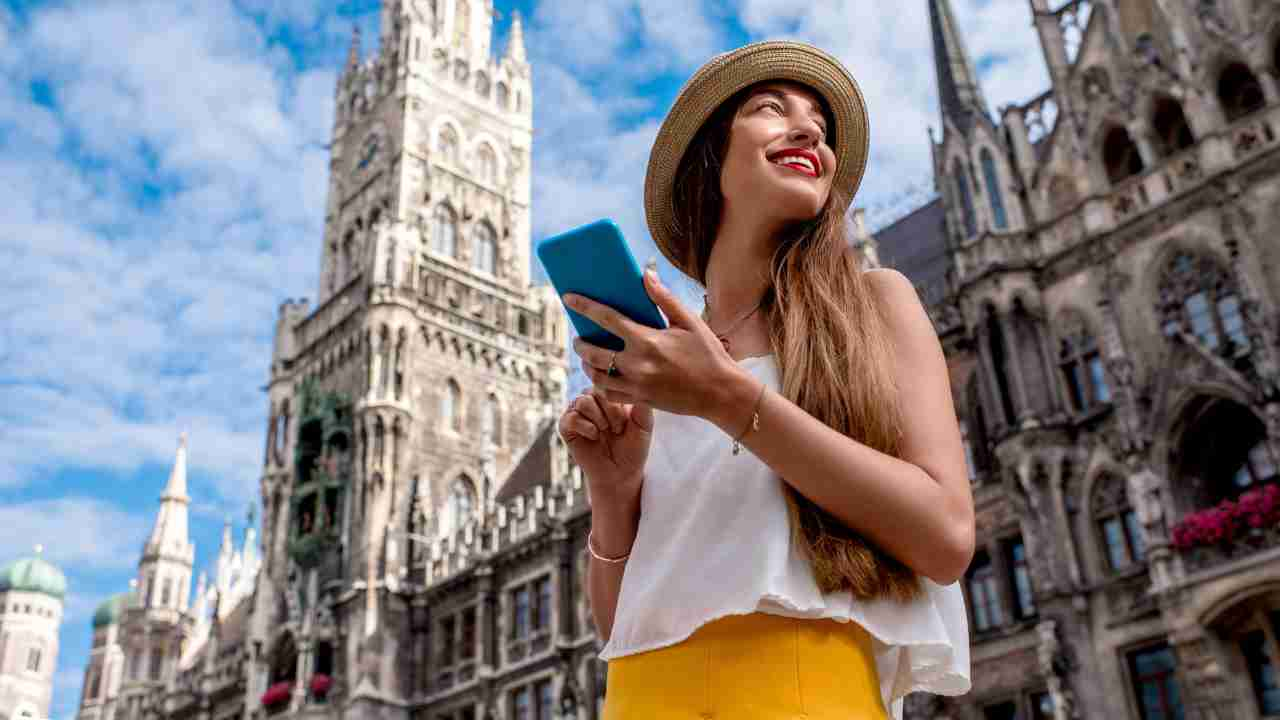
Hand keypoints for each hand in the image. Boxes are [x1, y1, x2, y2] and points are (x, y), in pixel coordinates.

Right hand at [557, 387, 653, 494]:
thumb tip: (638, 387)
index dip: (620, 400)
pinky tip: (594, 436)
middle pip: (595, 390)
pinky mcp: (566, 426)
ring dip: (598, 418)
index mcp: (609, 397)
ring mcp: (577, 412)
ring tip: (606, 432)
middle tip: (618, 429)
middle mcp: (592, 401)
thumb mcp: (644, 426)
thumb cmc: (633, 449)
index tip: (628, 421)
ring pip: (582, 401)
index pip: (610, 383)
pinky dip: (586, 427)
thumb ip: (642, 407)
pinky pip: (571, 418)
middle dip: (611, 410)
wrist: (620, 473)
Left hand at [565, 269, 739, 418]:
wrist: (721, 393)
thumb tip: (645, 274)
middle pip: (593, 352)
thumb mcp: (689, 322)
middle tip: (579, 337)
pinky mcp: (640, 401)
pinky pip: (609, 394)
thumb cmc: (708, 354)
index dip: (584, 306)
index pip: (606, 318)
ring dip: (587, 365)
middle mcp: (637, 364)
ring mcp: (636, 385)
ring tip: (588, 357)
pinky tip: (603, 377)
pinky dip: (601, 386)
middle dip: (581, 343)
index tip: (568, 297)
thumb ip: (664, 298)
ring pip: (597, 376)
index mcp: (647, 340)